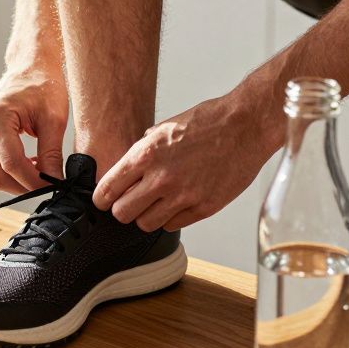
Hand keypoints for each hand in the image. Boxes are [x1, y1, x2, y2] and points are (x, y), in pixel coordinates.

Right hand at [0, 67, 68, 193]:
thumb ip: (52, 154)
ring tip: (40, 172)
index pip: (11, 163)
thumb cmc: (42, 87)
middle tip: (47, 186)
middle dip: (23, 187)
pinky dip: (8, 174)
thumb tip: (55, 182)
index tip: (53, 187)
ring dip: (15, 182)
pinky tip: (27, 165)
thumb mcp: (54, 120)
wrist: (29, 69)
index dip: (33, 182)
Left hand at [93, 92, 279, 231]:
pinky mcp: (203, 208)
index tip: (104, 200)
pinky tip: (177, 203)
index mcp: (146, 154)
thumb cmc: (207, 122)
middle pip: (122, 213)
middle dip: (123, 209)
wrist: (246, 125)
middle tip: (130, 202)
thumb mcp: (163, 128)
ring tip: (156, 203)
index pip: (107, 189)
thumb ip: (142, 152)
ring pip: (145, 224)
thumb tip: (126, 172)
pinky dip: (171, 218)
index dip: (102, 198)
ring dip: (147, 216)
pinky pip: (173, 225)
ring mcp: (183, 196)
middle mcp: (161, 178)